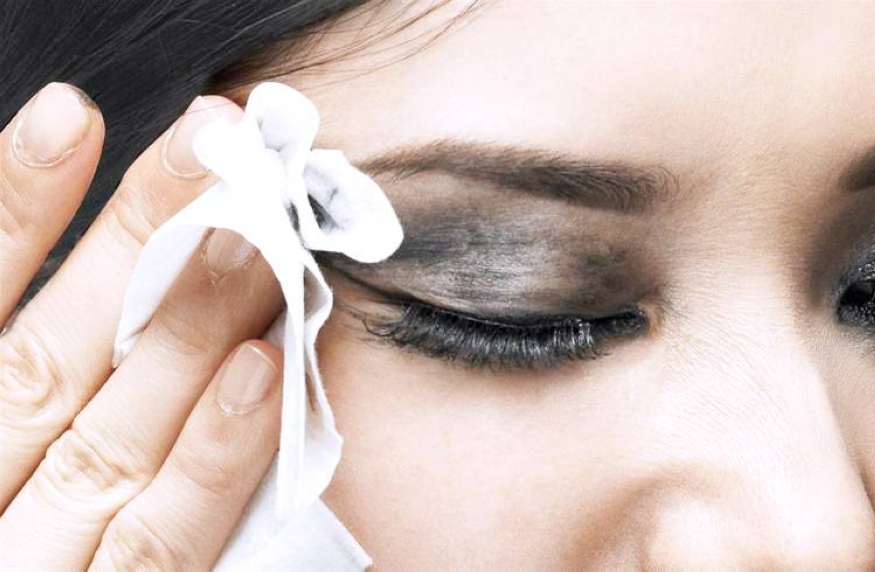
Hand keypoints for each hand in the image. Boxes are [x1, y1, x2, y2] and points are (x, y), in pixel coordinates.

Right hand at [0, 83, 284, 568]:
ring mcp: (31, 571)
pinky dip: (211, 458)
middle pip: (56, 357)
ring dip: (189, 325)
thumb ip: (13, 382)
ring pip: (115, 434)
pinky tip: (262, 370)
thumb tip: (117, 295)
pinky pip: (161, 547)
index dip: (12, 215)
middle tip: (213, 147)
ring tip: (251, 225)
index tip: (69, 117)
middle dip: (134, 243)